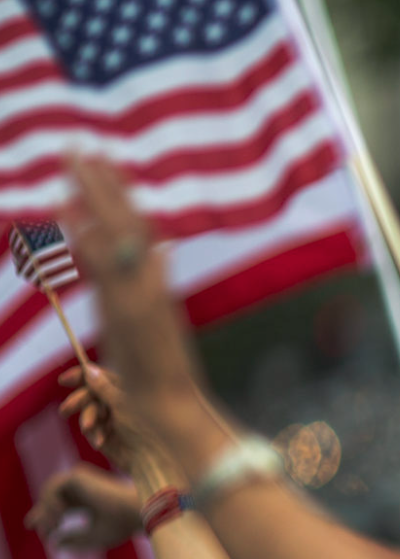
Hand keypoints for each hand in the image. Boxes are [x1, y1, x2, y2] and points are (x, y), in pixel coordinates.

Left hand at [26, 464, 142, 551]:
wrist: (136, 511)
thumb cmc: (121, 526)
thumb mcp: (94, 537)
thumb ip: (75, 541)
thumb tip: (54, 545)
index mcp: (90, 500)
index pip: (61, 505)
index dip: (44, 515)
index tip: (31, 526)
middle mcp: (85, 487)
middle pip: (52, 497)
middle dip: (42, 513)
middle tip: (38, 528)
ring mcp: (82, 479)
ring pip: (49, 491)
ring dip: (46, 510)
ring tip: (54, 526)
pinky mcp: (78, 475)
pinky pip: (53, 487)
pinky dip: (51, 502)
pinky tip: (61, 515)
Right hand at [56, 365, 174, 480]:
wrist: (152, 458)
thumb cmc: (145, 427)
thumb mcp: (122, 403)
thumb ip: (103, 388)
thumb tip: (89, 369)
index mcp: (126, 391)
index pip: (101, 377)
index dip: (81, 376)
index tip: (64, 380)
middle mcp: (118, 403)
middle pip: (90, 395)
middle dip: (79, 401)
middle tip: (66, 409)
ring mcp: (111, 420)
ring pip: (88, 412)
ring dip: (88, 419)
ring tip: (90, 427)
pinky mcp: (106, 436)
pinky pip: (91, 430)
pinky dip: (94, 434)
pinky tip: (101, 442)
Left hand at [57, 157, 209, 444]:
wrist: (174, 412)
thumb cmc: (163, 383)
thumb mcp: (158, 326)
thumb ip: (155, 285)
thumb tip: (162, 249)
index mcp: (154, 287)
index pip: (137, 229)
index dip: (117, 195)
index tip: (101, 163)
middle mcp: (149, 285)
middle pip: (126, 221)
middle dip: (102, 183)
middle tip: (79, 145)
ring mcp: (141, 297)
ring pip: (117, 234)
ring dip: (93, 195)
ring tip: (72, 160)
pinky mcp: (131, 313)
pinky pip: (104, 267)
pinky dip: (85, 236)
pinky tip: (65, 209)